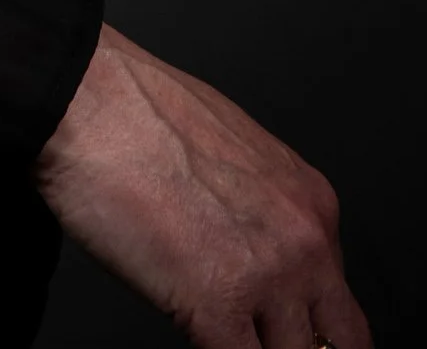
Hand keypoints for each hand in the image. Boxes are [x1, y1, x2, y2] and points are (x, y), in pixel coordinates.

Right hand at [35, 24, 370, 348]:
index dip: (308, 326)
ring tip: (228, 340)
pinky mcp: (217, 306)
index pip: (340, 301)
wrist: (86, 101)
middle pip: (340, 341)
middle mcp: (304, 241)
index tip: (283, 335)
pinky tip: (198, 342)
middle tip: (263, 341)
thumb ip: (257, 211)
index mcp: (310, 202)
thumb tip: (246, 248)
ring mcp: (266, 277)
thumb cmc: (137, 111)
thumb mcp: (232, 154)